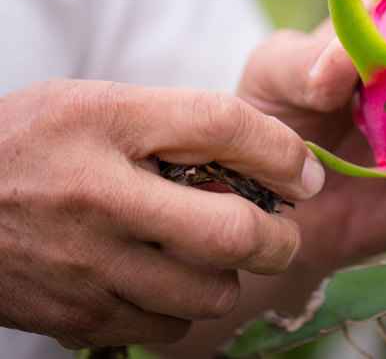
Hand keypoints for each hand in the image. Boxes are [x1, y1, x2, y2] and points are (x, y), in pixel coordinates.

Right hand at [0, 79, 322, 348]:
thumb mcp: (100, 105)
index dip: (282, 150)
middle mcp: (96, 196)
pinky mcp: (75, 317)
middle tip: (282, 231)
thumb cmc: (33, 143)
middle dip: (278, 237)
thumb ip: (182, 121)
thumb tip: (277, 160)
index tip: (305, 172)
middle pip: (232, 231)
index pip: (222, 122)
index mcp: (105, 123)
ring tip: (214, 252)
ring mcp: (84, 266)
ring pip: (208, 292)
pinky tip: (166, 278)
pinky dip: (184, 307)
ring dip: (230, 274)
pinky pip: (168, 328)